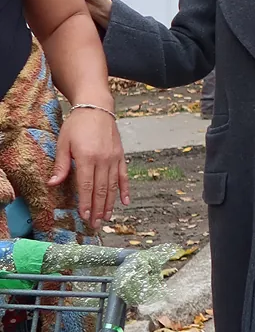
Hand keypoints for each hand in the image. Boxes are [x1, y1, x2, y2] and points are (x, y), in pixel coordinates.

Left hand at [50, 104, 128, 228]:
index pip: (86, 186)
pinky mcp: (120, 156)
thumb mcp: (63, 142)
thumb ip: (61, 165)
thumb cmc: (77, 125)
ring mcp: (114, 158)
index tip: (84, 216)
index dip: (86, 203)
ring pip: (113, 186)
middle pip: (100, 190)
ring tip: (106, 218)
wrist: (97, 108)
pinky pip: (124, 176)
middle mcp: (103, 160)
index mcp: (87, 157)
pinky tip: (125, 202)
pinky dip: (125, 190)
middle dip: (97, 209)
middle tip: (94, 224)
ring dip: (109, 204)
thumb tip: (52, 184)